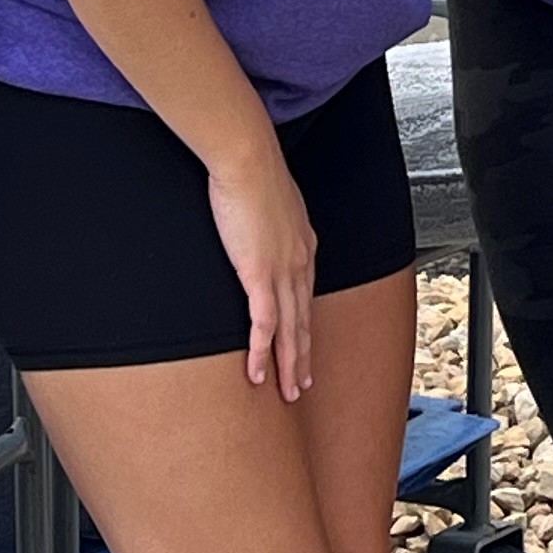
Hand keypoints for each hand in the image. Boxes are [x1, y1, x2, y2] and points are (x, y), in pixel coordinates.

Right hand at [206, 138, 317, 398]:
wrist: (248, 160)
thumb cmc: (252, 174)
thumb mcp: (267, 203)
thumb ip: (268, 223)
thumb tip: (258, 228)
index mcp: (303, 246)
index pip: (305, 297)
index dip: (304, 326)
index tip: (303, 347)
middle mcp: (299, 263)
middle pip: (303, 321)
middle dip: (303, 356)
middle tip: (302, 385)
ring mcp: (282, 272)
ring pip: (290, 331)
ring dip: (289, 365)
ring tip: (288, 392)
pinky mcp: (259, 275)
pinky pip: (263, 324)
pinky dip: (262, 352)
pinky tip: (259, 374)